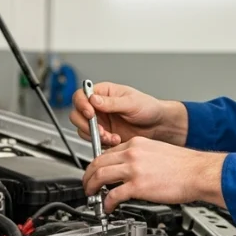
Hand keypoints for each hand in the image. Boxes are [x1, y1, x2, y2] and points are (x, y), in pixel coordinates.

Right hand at [69, 81, 187, 147]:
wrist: (158, 126)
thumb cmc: (148, 108)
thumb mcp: (131, 102)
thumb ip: (111, 102)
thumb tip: (94, 99)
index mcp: (104, 93)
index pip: (81, 95)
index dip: (81, 104)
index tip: (90, 112)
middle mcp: (99, 107)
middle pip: (77, 113)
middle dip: (87, 124)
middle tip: (101, 129)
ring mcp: (100, 122)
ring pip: (82, 129)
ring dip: (95, 135)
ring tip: (111, 136)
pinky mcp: (103, 135)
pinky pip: (93, 140)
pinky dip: (101, 142)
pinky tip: (115, 140)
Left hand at [82, 137, 226, 211]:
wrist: (199, 172)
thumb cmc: (184, 166)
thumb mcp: (158, 152)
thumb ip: (141, 157)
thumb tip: (130, 170)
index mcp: (136, 143)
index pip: (107, 152)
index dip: (98, 164)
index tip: (96, 173)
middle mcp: (132, 153)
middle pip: (98, 162)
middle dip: (88, 176)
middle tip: (87, 185)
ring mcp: (134, 169)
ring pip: (100, 176)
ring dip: (92, 188)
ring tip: (92, 196)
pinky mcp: (138, 185)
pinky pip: (114, 194)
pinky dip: (107, 203)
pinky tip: (108, 207)